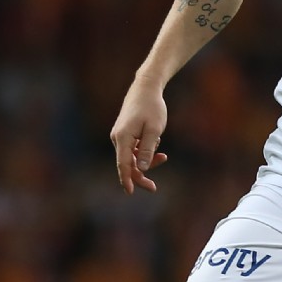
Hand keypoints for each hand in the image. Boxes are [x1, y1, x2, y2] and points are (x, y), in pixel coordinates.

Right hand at [109, 78, 170, 192]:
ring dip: (147, 161)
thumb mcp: (155, 129)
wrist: (145, 89)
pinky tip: (156, 143)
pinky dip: (145, 152)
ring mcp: (120, 137)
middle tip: (153, 187)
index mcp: (123, 137)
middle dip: (141, 175)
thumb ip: (148, 149)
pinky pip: (134, 150)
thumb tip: (143, 169)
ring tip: (163, 156)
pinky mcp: (125, 135)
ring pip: (132, 158)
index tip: (130, 192)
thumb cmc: (152, 108)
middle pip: (127, 164)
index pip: (123, 164)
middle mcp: (118, 138)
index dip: (127, 179)